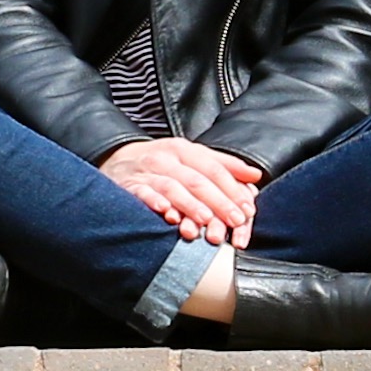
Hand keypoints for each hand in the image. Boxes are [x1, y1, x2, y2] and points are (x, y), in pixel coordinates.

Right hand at [101, 135, 262, 246]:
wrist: (115, 161)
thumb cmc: (160, 163)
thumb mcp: (191, 157)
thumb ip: (223, 165)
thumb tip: (255, 175)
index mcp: (184, 150)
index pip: (213, 168)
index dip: (232, 189)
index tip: (247, 209)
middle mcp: (166, 158)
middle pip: (196, 179)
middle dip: (218, 201)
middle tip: (234, 220)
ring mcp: (146, 172)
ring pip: (172, 187)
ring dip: (190, 204)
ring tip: (206, 220)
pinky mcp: (129, 186)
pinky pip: (143, 194)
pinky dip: (155, 203)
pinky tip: (167, 213)